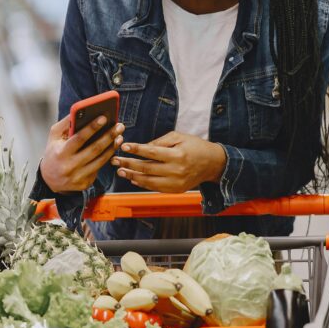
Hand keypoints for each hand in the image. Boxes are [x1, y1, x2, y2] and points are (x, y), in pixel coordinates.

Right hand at [40, 117, 125, 192]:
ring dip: (112, 147)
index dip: (92, 127)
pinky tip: (112, 148)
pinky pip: (99, 168)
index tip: (104, 118)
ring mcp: (78, 177)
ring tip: (119, 136)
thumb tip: (81, 111)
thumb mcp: (53, 137)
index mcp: (61, 153)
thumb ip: (65, 124)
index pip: (79, 138)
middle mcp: (70, 166)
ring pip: (101, 160)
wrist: (49, 180)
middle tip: (119, 126)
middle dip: (109, 136)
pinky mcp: (85, 183)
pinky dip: (107, 157)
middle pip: (94, 149)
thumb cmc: (53, 153)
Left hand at [112, 131, 226, 192]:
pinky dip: (142, 184)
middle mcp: (176, 170)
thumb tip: (141, 147)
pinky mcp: (176, 190)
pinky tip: (132, 179)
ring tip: (120, 171)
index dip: (136, 149)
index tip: (124, 146)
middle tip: (115, 160)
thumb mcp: (179, 137)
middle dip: (128, 164)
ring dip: (132, 176)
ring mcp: (176, 183)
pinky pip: (155, 188)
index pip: (152, 152)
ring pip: (148, 181)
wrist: (213, 164)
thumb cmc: (195, 146)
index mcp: (178, 155)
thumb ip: (160, 142)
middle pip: (147, 168)